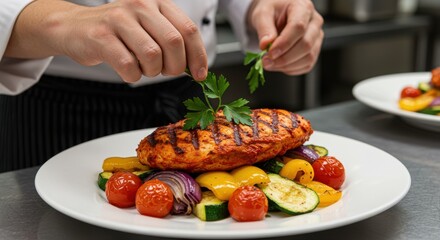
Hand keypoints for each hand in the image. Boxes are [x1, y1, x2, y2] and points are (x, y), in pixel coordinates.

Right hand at [6, 0, 207, 81]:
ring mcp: (119, 19)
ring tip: (143, 68)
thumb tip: (196, 67)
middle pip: (174, 42)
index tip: (200, 74)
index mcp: (157, 3)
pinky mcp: (101, 36)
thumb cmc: (118, 32)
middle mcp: (140, 5)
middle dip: (175, 66)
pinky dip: (132, 76)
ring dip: (151, 71)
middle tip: (166, 72)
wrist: (75, 28)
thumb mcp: (149, 28)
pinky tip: (128, 70)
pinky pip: (128, 65)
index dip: (198, 55)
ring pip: (152, 55)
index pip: (188, 30)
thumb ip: (172, 42)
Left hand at [247, 0, 323, 74]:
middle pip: (306, 45)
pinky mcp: (314, 50)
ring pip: (308, 58)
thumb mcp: (263, 13)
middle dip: (284, 58)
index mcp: (303, 7)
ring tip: (270, 63)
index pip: (298, 27)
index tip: (270, 53)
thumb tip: (266, 45)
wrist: (276, 15)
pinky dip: (291, 69)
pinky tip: (279, 65)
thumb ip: (264, 28)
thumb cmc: (272, 11)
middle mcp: (314, 22)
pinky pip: (306, 65)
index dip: (284, 43)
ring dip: (287, 66)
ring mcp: (317, 37)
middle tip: (266, 61)